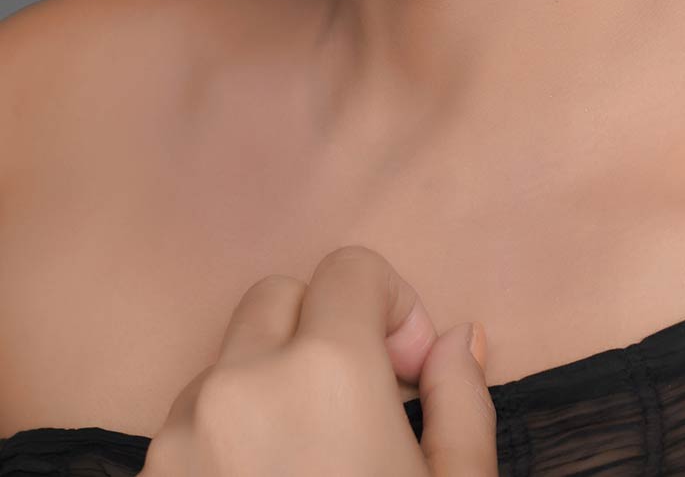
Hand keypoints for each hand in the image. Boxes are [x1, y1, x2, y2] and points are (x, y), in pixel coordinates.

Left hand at [138, 244, 496, 476]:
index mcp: (325, 372)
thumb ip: (461, 400)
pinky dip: (224, 439)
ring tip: (310, 460)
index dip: (391, 306)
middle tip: (359, 406)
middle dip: (321, 332)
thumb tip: (455, 340)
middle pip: (277, 299)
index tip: (408, 369)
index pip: (349, 268)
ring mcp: (181, 439)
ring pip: (228, 365)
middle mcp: (241, 388)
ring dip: (269, 388)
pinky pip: (189, 425)